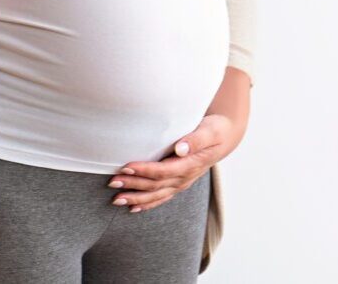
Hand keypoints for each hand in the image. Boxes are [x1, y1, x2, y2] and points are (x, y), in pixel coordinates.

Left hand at [106, 114, 245, 212]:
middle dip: (133, 185)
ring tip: (116, 199)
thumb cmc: (216, 129)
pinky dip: (147, 204)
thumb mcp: (210, 130)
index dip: (144, 171)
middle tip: (112, 182)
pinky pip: (162, 197)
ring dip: (136, 197)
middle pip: (156, 185)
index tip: (126, 167)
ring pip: (156, 195)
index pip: (163, 171)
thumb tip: (180, 148)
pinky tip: (133, 207)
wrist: (225, 137)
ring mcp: (182, 183)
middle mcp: (186, 177)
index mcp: (191, 164)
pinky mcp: (179, 183)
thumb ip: (196, 139)